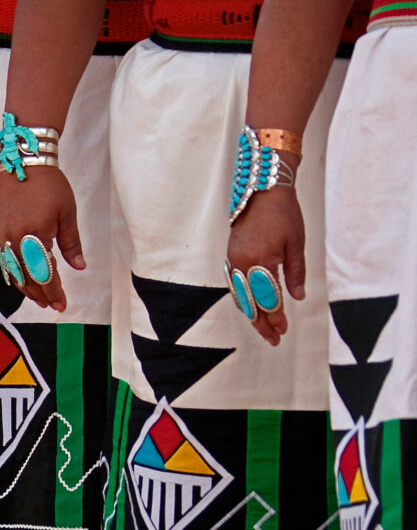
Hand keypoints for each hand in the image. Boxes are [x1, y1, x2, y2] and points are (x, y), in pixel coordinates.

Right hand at [0, 164, 84, 310]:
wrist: (23, 162)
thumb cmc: (50, 185)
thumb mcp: (67, 213)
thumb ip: (71, 243)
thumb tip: (79, 266)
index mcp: (36, 235)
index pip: (44, 274)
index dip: (53, 292)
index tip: (62, 304)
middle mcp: (16, 240)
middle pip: (27, 277)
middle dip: (40, 295)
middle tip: (53, 306)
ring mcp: (4, 236)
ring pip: (13, 272)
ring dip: (26, 288)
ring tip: (39, 298)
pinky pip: (5, 261)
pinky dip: (15, 274)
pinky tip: (23, 280)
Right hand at [226, 155, 304, 345]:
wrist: (261, 190)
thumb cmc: (284, 214)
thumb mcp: (297, 243)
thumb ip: (296, 273)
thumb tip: (297, 297)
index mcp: (262, 261)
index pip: (268, 298)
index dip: (276, 318)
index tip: (284, 331)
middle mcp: (243, 263)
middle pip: (251, 302)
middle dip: (262, 322)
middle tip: (273, 339)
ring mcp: (234, 259)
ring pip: (240, 295)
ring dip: (251, 313)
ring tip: (262, 327)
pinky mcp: (231, 255)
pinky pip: (235, 283)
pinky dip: (242, 298)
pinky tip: (250, 306)